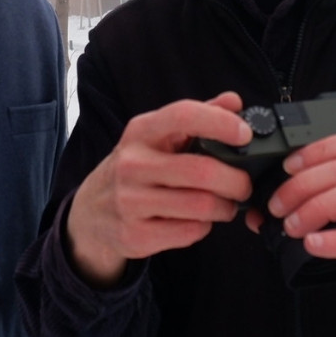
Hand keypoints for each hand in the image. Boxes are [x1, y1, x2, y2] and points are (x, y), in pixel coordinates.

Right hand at [65, 92, 253, 286]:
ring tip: (225, 205)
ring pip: (201, 206)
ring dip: (225, 207)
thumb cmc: (135, 169)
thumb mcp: (156, 138)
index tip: (244, 134)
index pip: (183, 115)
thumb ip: (196, 118)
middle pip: (201, 170)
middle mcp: (131, 164)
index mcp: (140, 132)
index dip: (220, 123)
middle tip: (244, 185)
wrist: (91, 213)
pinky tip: (198, 220)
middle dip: (237, 181)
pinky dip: (204, 227)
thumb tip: (234, 101)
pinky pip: (190, 232)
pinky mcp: (135, 235)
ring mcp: (130, 201)